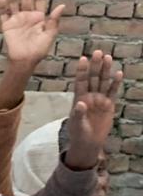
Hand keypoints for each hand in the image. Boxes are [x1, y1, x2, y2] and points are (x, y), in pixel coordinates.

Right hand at [0, 0, 63, 70]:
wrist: (25, 61)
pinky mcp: (7, 26)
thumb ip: (54, 21)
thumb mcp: (49, 35)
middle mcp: (27, 15)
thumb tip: (61, 5)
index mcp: (40, 17)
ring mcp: (16, 20)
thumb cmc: (39, 50)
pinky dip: (2, 7)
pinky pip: (4, 14)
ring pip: (14, 2)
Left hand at [63, 50, 121, 169]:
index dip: (82, 70)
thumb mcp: (77, 124)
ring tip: (107, 57)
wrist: (88, 143)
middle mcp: (90, 96)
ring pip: (103, 82)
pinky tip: (118, 73)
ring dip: (105, 70)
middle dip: (95, 65)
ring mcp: (100, 99)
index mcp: (79, 98)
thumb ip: (78, 114)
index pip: (80, 81)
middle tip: (98, 52)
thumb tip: (81, 103)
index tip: (83, 58)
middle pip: (93, 78)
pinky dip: (115, 83)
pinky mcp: (109, 105)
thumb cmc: (78, 133)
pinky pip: (113, 92)